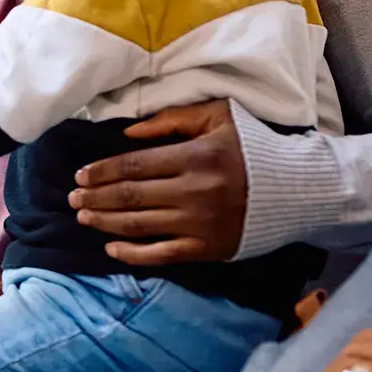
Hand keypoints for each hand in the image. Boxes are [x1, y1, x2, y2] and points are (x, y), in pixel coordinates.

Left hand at [69, 100, 246, 264]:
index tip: (80, 175)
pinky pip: (162, 255)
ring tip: (83, 216)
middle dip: (95, 197)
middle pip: (130, 196)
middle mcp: (194, 192)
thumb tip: (126, 133)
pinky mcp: (208, 249)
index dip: (102, 171)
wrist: (299, 189)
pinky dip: (132, 254)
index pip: (134, 165)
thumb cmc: (254, 147)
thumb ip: (171, 120)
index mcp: (195, 157)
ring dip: (104, 222)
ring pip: (138, 225)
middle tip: (72, 197)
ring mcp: (200, 224)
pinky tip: (110, 248)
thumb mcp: (218, 117)